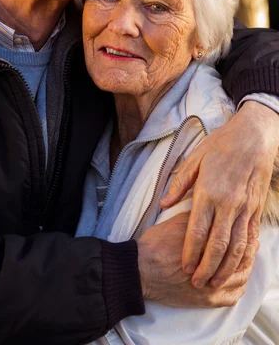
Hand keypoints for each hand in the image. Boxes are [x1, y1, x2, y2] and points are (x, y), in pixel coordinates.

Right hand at [137, 212, 257, 306]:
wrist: (141, 270)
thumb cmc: (155, 245)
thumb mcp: (175, 222)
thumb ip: (196, 217)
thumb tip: (208, 208)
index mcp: (206, 242)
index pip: (233, 238)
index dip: (242, 232)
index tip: (245, 227)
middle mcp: (212, 265)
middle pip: (240, 258)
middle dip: (248, 250)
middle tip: (252, 243)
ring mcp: (211, 285)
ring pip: (240, 277)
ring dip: (245, 267)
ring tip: (246, 261)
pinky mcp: (206, 300)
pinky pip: (232, 297)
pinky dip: (239, 288)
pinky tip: (238, 281)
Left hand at [160, 101, 278, 287]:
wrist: (253, 137)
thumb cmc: (220, 146)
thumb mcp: (194, 159)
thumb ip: (179, 183)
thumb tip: (164, 203)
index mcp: (209, 192)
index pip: (198, 230)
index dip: (190, 252)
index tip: (184, 267)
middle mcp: (228, 204)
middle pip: (217, 245)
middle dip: (206, 267)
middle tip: (197, 283)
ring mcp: (245, 208)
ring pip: (237, 246)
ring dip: (226, 267)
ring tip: (215, 281)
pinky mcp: (256, 209)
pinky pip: (251, 237)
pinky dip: (245, 255)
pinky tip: (238, 265)